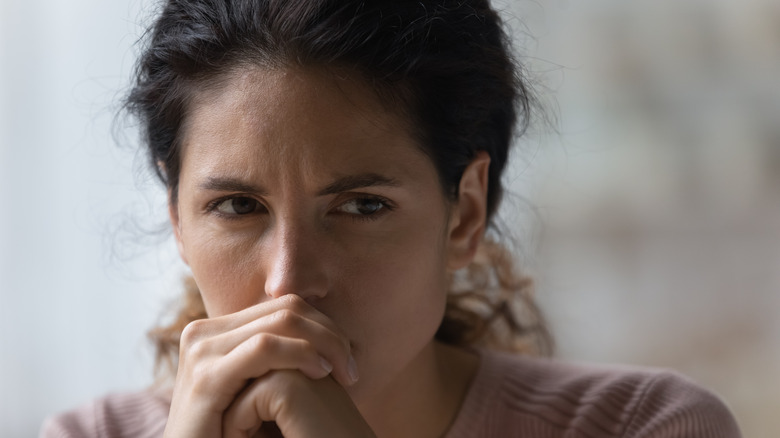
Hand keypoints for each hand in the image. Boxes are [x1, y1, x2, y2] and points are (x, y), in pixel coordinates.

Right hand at [163, 294, 374, 437]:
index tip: (347, 357)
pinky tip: (321, 373)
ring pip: (280, 322)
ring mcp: (201, 351)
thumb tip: (326, 338)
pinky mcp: (205, 377)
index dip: (323, 325)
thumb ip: (279, 361)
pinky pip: (265, 348)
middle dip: (328, 333)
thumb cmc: (232, 437)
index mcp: (217, 332)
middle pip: (285, 308)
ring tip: (343, 372)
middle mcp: (204, 332)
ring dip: (322, 343)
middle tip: (351, 367)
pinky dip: (301, 354)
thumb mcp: (256, 390)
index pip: (284, 307)